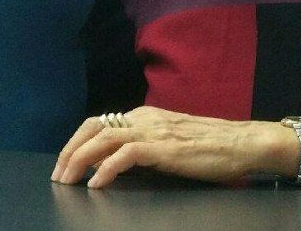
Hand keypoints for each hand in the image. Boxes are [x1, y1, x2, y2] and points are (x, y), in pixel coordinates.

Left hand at [51, 106, 292, 187]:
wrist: (242, 143)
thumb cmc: (212, 147)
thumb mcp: (171, 142)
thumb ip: (147, 147)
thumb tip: (120, 164)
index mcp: (145, 116)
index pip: (100, 122)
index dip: (78, 141)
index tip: (65, 162)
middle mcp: (143, 118)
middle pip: (93, 127)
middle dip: (70, 150)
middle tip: (58, 174)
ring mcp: (152, 130)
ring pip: (102, 138)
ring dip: (79, 160)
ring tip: (67, 180)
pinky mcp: (162, 147)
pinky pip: (124, 155)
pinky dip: (105, 169)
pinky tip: (96, 184)